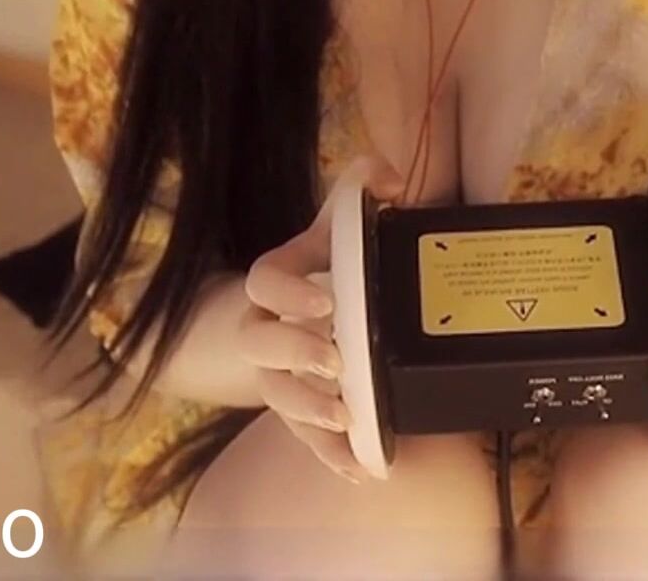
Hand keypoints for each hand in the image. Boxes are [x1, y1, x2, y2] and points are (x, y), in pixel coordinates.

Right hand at [236, 156, 403, 482]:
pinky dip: (330, 454)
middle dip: (295, 355)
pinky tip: (360, 470)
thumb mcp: (333, 227)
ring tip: (347, 419)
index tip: (323, 302)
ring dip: (310, 412)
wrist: (281, 313)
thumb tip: (387, 176)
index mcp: (273, 280)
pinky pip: (303, 436)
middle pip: (260, 345)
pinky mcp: (294, 408)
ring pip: (278, 396)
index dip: (287, 293)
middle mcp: (264, 328)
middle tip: (335, 362)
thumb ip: (359, 193)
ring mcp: (276, 373)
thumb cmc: (317, 266)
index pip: (264, 281)